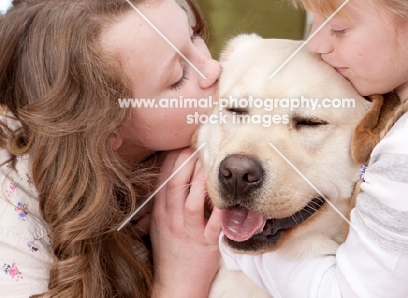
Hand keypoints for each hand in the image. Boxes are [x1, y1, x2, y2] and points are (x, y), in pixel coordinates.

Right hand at [150, 148, 220, 297]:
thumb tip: (171, 175)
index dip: (171, 161)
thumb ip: (164, 202)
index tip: (181, 146)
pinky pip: (214, 224)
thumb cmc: (170, 251)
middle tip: (197, 146)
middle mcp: (172, 220)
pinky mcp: (206, 243)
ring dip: (202, 179)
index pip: (163, 181)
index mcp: (160, 214)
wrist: (176, 283)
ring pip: (193, 201)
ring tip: (211, 161)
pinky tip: (227, 194)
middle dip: (186, 163)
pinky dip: (220, 209)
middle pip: (176, 185)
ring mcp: (189, 231)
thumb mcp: (159, 225)